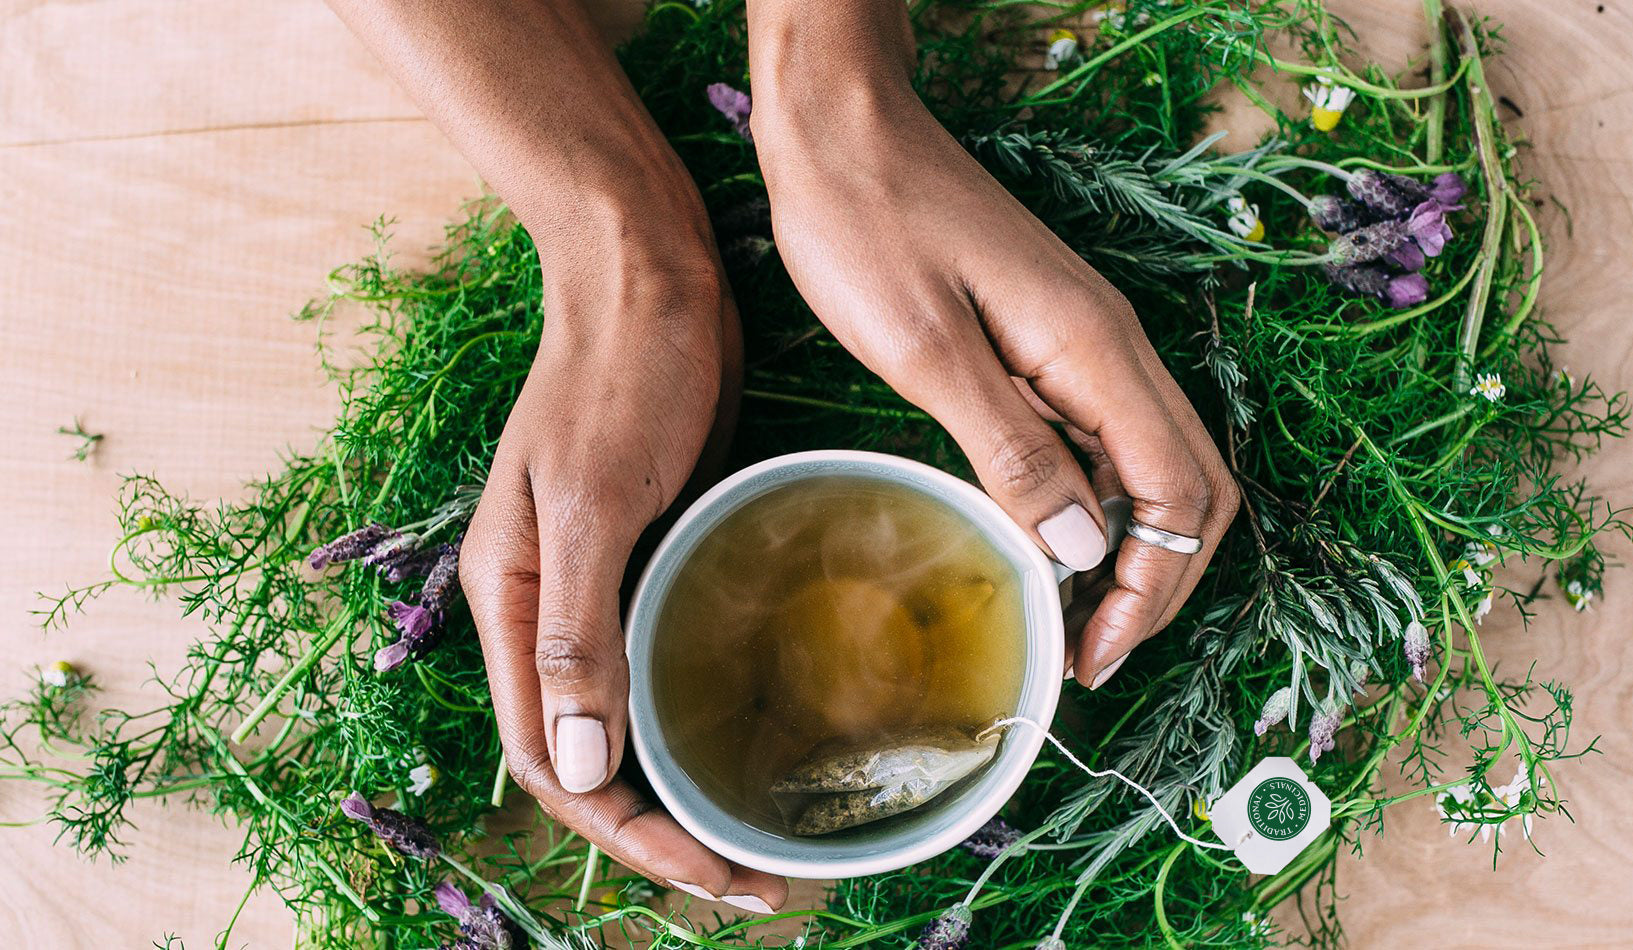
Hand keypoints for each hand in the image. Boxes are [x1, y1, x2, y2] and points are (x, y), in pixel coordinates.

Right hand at [459, 219, 785, 912]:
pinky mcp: (649, 556)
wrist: (650, 272)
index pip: (550, 760)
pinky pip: (665, 665)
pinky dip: (701, 719)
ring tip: (761, 840)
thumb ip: (576, 632)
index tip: (711, 873)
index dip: (627, 834)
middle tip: (759, 880)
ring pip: (629, 721)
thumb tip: (579, 766)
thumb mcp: (596, 499)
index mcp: (509, 601)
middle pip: (590, 758)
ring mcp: (597, 586)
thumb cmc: (619, 371)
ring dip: (686, 788)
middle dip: (664, 832)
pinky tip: (758, 744)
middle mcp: (544, 609)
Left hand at [749, 40, 1237, 687]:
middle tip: (1092, 652)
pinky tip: (1041, 539)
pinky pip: (1097, 438)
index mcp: (1096, 351)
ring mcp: (1082, 343)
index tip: (1094, 654)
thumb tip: (1080, 547)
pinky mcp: (1044, 341)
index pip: (1179, 495)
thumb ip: (1011, 447)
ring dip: (1129, 550)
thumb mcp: (926, 348)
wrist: (841, 129)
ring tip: (1071, 618)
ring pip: (1149, 467)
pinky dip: (1089, 504)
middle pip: (1191, 487)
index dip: (1153, 589)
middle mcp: (1111, 348)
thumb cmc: (868, 223)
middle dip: (1160, 581)